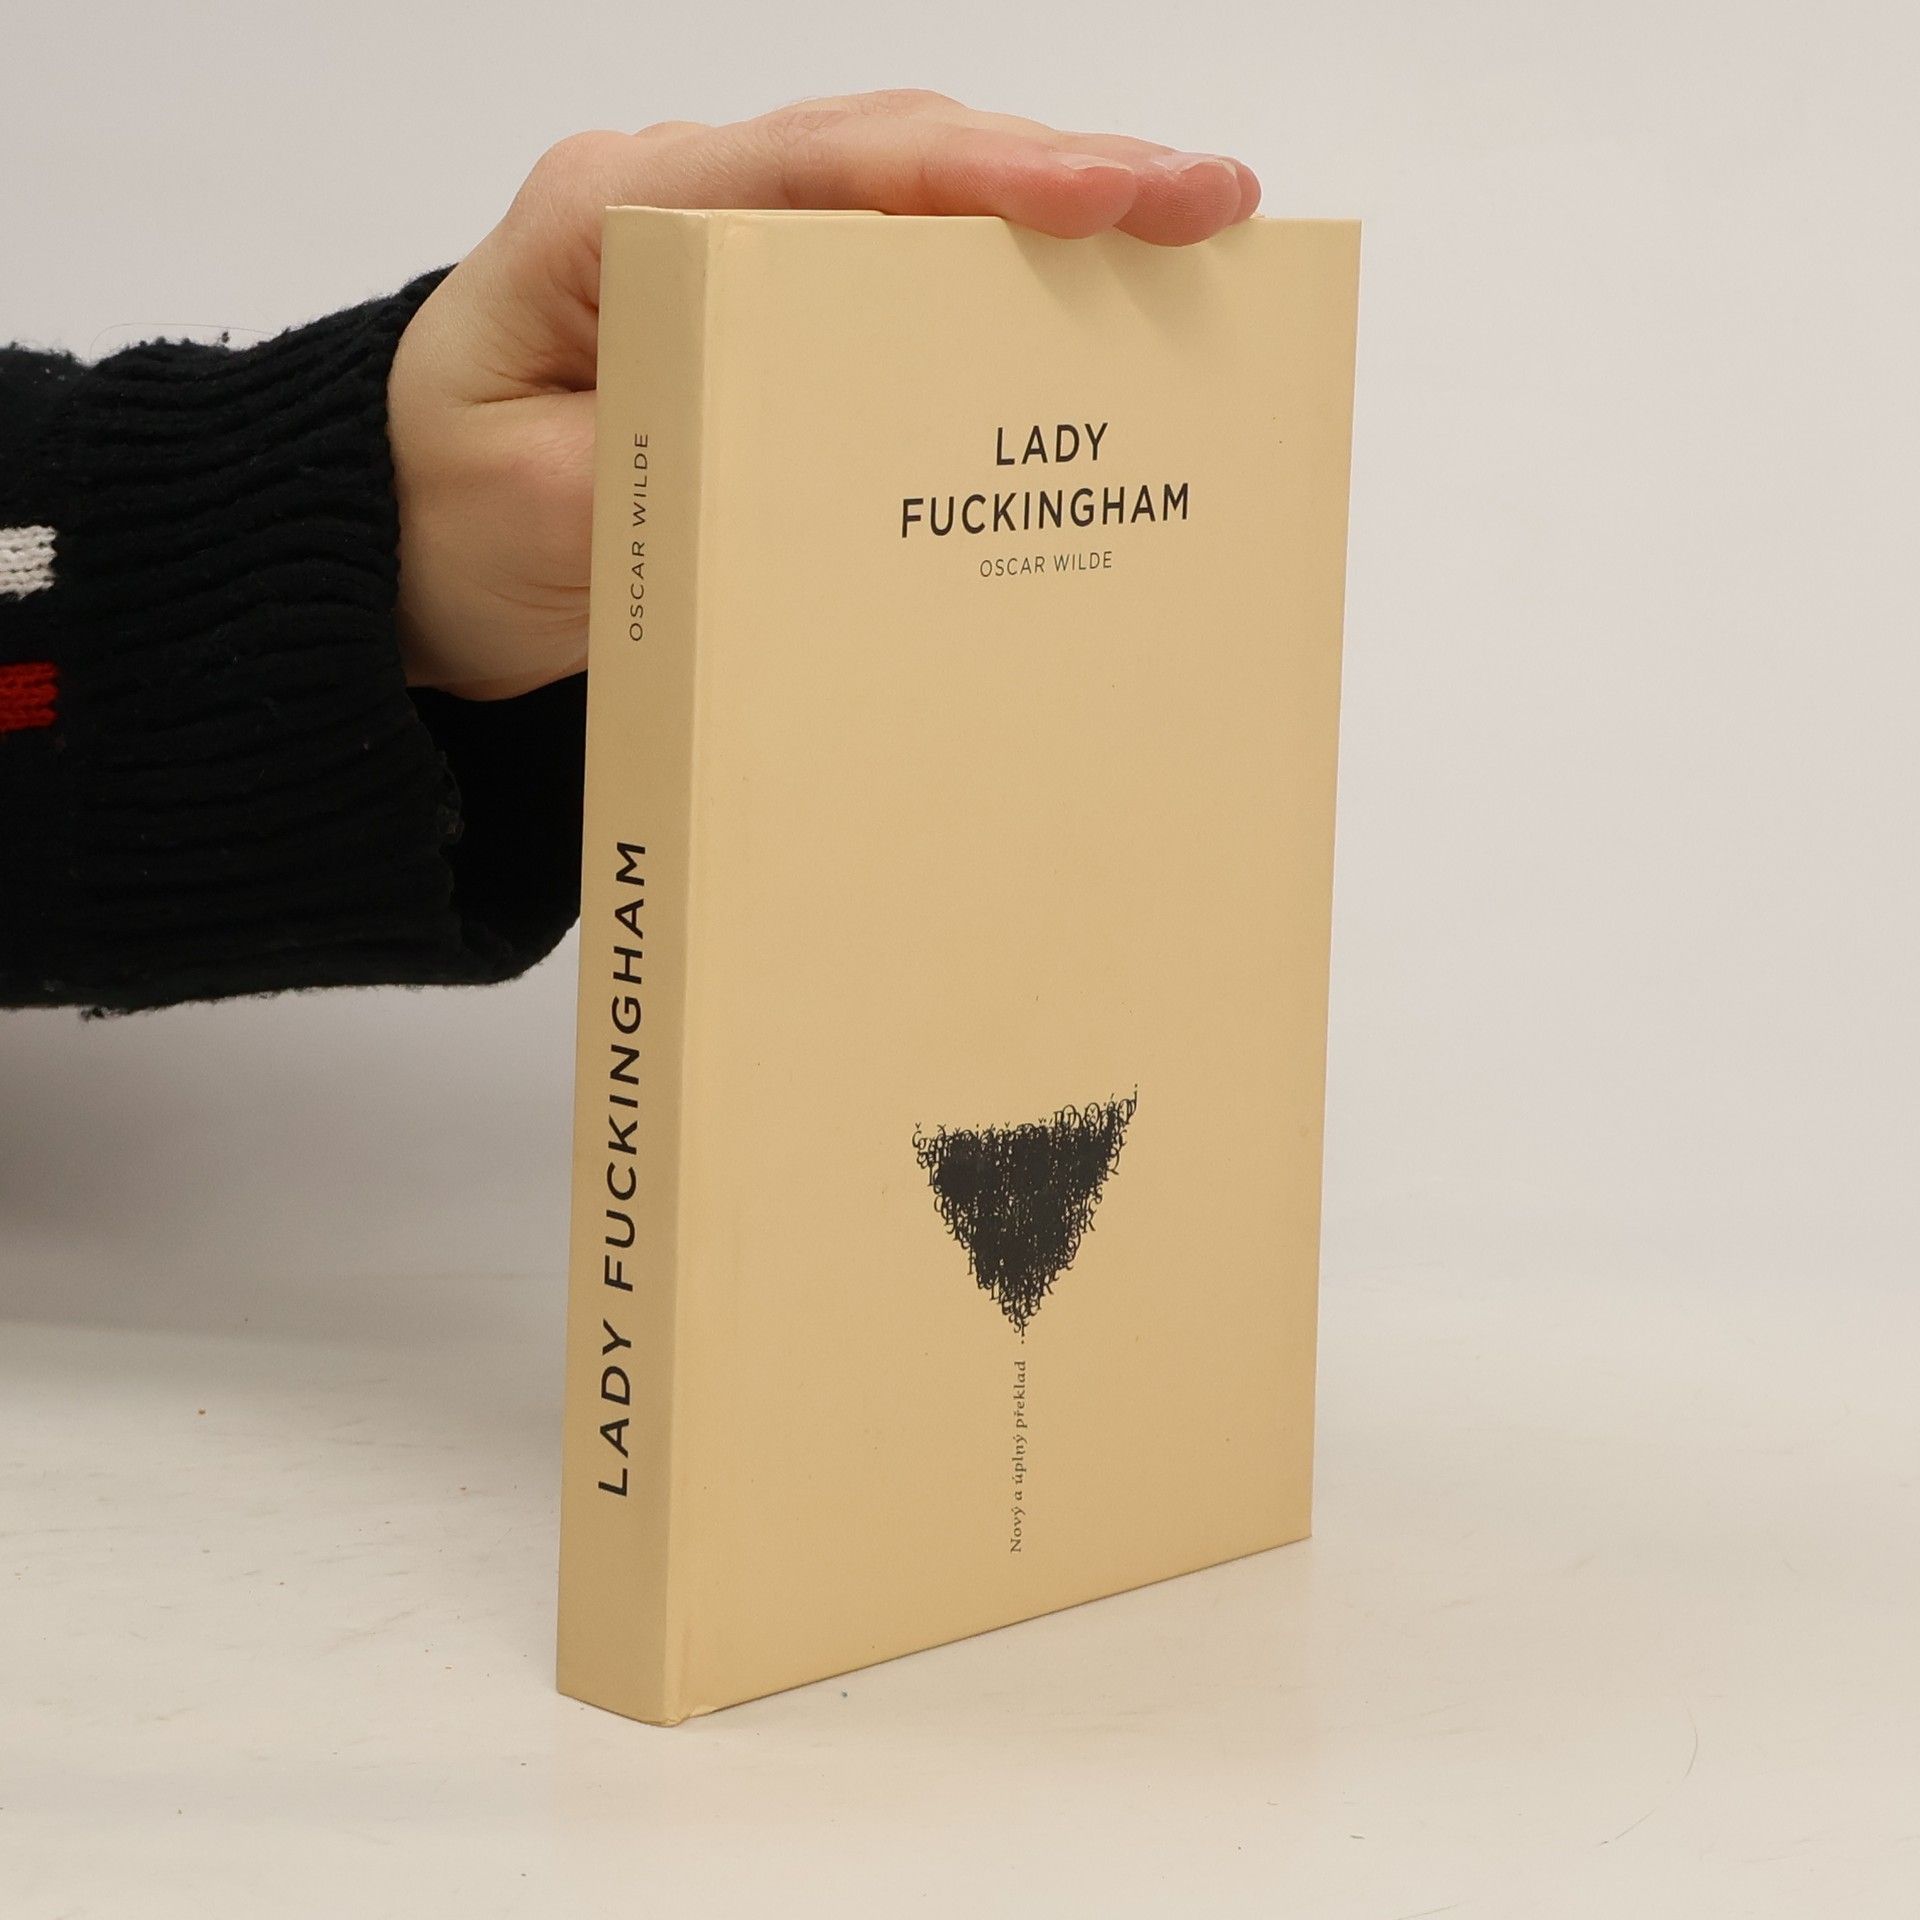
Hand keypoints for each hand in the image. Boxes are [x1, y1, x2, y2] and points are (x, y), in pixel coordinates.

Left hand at [388, 90, 1261, 699]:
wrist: (398, 551)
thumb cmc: (448, 525)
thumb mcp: (548, 517)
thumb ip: (678, 469)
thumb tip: (831, 462)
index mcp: (617, 213)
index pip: (821, 163)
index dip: (980, 173)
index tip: (1112, 195)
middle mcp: (682, 199)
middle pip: (896, 155)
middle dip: (1063, 174)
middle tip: (1213, 206)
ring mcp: (724, 247)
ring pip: (910, 201)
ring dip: (1049, 219)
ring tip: (1189, 241)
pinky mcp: (755, 312)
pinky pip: (888, 276)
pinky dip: (991, 286)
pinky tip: (1082, 311)